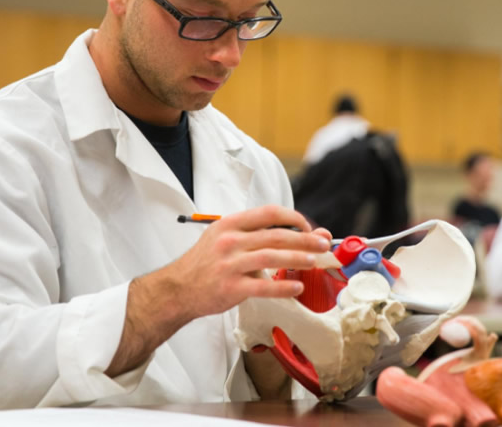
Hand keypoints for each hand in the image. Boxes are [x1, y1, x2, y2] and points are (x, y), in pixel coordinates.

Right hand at [161, 205, 330, 321]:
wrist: (178, 288)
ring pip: (272, 257)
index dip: (294, 218)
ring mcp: (230, 264)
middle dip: (305, 240)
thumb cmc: (205, 262)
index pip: (269, 213)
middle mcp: (230, 241)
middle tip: (323, 245)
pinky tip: (297, 287)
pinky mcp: (231, 288)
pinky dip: (283, 287)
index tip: (308, 227)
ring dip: (298, 259)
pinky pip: (263, 286)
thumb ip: (257, 235)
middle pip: (276, 236)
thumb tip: (294, 233)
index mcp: (230, 224)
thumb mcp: (224, 238)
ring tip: (315, 262)